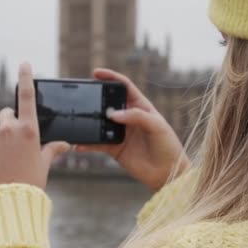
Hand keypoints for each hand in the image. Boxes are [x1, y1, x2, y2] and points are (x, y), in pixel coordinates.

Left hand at [0, 63, 69, 189]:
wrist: (7, 201)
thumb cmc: (30, 181)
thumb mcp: (43, 164)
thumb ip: (52, 149)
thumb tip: (65, 144)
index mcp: (29, 129)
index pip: (27, 96)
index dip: (25, 77)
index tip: (24, 64)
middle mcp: (9, 129)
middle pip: (7, 113)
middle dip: (10, 121)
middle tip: (15, 139)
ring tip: (5, 153)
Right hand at [76, 69, 189, 191]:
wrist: (168, 173)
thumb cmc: (168, 146)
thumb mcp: (157, 126)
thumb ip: (136, 116)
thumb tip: (113, 114)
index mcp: (141, 106)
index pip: (124, 86)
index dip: (111, 77)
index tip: (96, 73)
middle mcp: (128, 117)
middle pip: (109, 103)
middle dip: (96, 99)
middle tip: (85, 98)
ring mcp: (120, 132)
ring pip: (101, 123)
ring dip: (90, 122)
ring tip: (79, 120)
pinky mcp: (114, 148)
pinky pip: (97, 143)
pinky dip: (88, 144)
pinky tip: (79, 144)